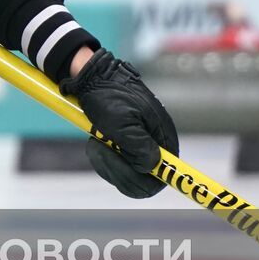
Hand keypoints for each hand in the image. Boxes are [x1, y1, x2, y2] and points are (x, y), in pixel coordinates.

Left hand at [59, 48, 178, 198]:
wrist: (91, 77)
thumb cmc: (107, 96)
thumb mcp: (122, 123)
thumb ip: (139, 147)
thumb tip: (151, 167)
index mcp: (162, 136)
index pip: (166, 174)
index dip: (148, 182)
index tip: (126, 174)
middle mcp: (156, 142)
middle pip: (144, 178)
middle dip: (119, 170)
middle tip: (101, 150)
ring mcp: (140, 143)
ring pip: (127, 172)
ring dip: (108, 162)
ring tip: (96, 142)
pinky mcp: (125, 143)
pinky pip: (117, 163)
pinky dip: (104, 157)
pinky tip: (96, 142)